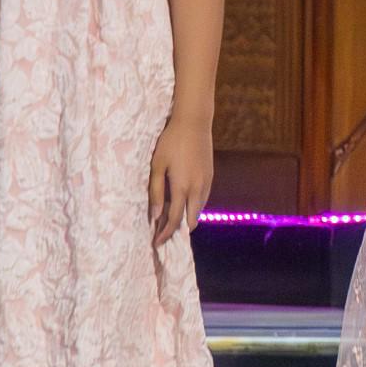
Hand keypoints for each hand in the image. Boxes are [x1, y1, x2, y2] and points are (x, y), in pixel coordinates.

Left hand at [148, 114, 213, 247]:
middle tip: (164, 234)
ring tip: (172, 219)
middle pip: (190, 220)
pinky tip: (185, 203)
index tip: (156, 243)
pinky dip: (194, 206)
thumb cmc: (171, 142)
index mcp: (182, 187)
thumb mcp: (157, 166)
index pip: (174, 220)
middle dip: (178, 230)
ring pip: (198, 210)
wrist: (194, 123)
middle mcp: (197, 189)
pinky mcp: (210, 176)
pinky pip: (203, 199)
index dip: (165, 234)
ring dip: (187, 218)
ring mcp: (206, 183)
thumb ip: (156, 191)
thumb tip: (154, 214)